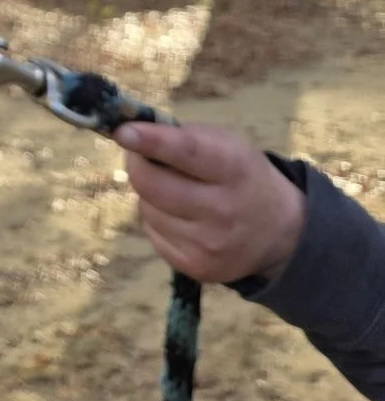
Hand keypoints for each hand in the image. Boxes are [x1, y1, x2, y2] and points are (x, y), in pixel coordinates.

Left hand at [115, 120, 306, 284]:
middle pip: (153, 186)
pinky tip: (179, 215)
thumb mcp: (227, 143)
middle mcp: (223, 210)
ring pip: (147, 209)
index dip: (151, 142)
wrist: (278, 232)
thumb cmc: (242, 174)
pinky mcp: (197, 268)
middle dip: (137, 164)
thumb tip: (131, 133)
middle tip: (140, 155)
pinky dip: (157, 218)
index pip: (187, 153)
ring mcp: (209, 244)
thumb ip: (183, 136)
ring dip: (148, 194)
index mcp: (233, 168)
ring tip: (173, 189)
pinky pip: (153, 233)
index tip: (123, 132)